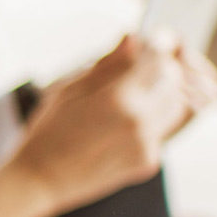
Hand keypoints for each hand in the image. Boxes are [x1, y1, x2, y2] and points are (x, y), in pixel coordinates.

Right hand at [9, 34, 216, 212]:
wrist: (40, 180)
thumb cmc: (47, 132)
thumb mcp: (69, 90)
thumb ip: (108, 65)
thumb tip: (133, 39)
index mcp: (117, 100)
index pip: (159, 60)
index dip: (160, 44)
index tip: (155, 36)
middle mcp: (140, 124)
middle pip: (174, 82)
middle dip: (164, 67)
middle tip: (146, 61)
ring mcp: (147, 146)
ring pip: (177, 106)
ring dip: (164, 92)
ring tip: (137, 88)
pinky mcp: (148, 163)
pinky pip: (163, 130)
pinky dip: (152, 117)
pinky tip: (124, 118)